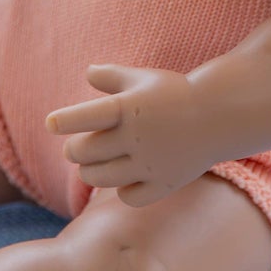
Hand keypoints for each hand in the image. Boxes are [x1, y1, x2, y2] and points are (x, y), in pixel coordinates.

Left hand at [46, 65, 211, 206]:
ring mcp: (150, 163)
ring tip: (92, 165)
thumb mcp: (143, 78)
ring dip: (89, 172)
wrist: (219, 115)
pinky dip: (122, 190)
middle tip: (77, 148)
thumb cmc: (175, 92)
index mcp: (128, 107)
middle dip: (75, 150)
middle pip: (83, 152)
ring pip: (99, 178)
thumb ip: (111, 76)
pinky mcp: (164, 183)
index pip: (83, 117)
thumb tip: (87, 73)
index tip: (52, 123)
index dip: (62, 121)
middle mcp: (136, 137)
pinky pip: (129, 197)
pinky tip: (125, 179)